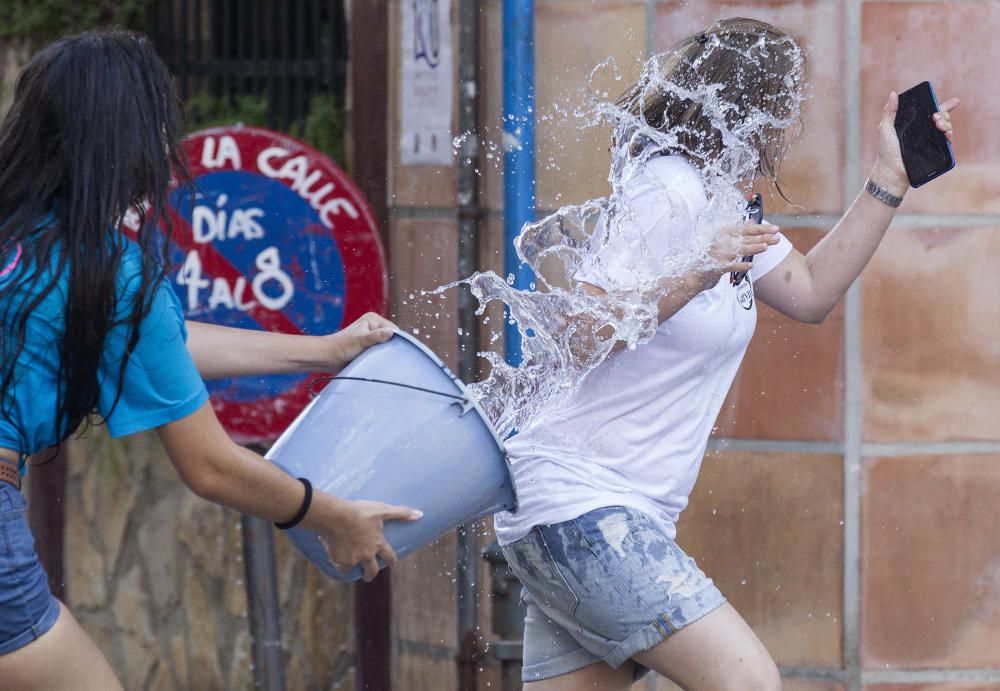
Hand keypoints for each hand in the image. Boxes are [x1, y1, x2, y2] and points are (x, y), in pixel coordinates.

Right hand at [306, 494, 422, 581]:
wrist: (336, 517)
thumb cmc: (360, 512)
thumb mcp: (382, 510)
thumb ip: (401, 512)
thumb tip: (420, 515)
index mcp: (379, 544)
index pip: (389, 556)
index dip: (391, 561)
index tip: (392, 564)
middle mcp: (367, 554)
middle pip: (372, 570)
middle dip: (371, 574)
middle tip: (368, 575)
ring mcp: (354, 559)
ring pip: (355, 569)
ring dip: (354, 569)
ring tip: (349, 568)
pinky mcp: (340, 560)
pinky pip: (340, 567)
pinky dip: (338, 564)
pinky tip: (334, 560)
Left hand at [321, 312, 396, 371]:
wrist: (327, 357)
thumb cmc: (340, 348)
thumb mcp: (360, 341)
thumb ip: (376, 336)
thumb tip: (392, 332)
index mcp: (373, 319)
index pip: (394, 330)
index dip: (395, 341)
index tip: (390, 352)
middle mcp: (374, 326)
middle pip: (392, 338)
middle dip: (390, 348)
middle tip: (384, 357)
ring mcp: (372, 336)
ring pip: (387, 346)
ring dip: (384, 354)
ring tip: (378, 359)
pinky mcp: (369, 346)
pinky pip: (381, 352)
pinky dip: (380, 357)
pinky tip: (377, 362)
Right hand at [694, 223, 779, 291]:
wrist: (693, 273)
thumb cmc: (710, 255)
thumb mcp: (723, 240)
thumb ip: (739, 232)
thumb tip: (753, 222)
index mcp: (723, 232)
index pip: (746, 228)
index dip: (762, 228)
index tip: (775, 228)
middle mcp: (721, 240)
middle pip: (745, 238)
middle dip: (762, 237)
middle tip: (777, 237)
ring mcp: (718, 253)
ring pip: (740, 250)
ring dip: (753, 248)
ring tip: (766, 246)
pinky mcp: (716, 266)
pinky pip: (730, 266)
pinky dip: (740, 266)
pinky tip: (750, 265)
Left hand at [872, 90, 960, 197]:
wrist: (892, 170)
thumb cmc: (886, 151)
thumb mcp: (885, 128)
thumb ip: (889, 111)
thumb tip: (893, 94)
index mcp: (915, 124)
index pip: (932, 112)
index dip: (945, 106)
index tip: (955, 102)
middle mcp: (925, 131)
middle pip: (942, 117)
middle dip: (943, 113)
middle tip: (936, 118)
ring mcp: (931, 141)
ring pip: (946, 127)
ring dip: (946, 123)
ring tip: (939, 125)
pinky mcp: (935, 151)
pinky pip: (947, 140)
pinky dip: (949, 135)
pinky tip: (945, 134)